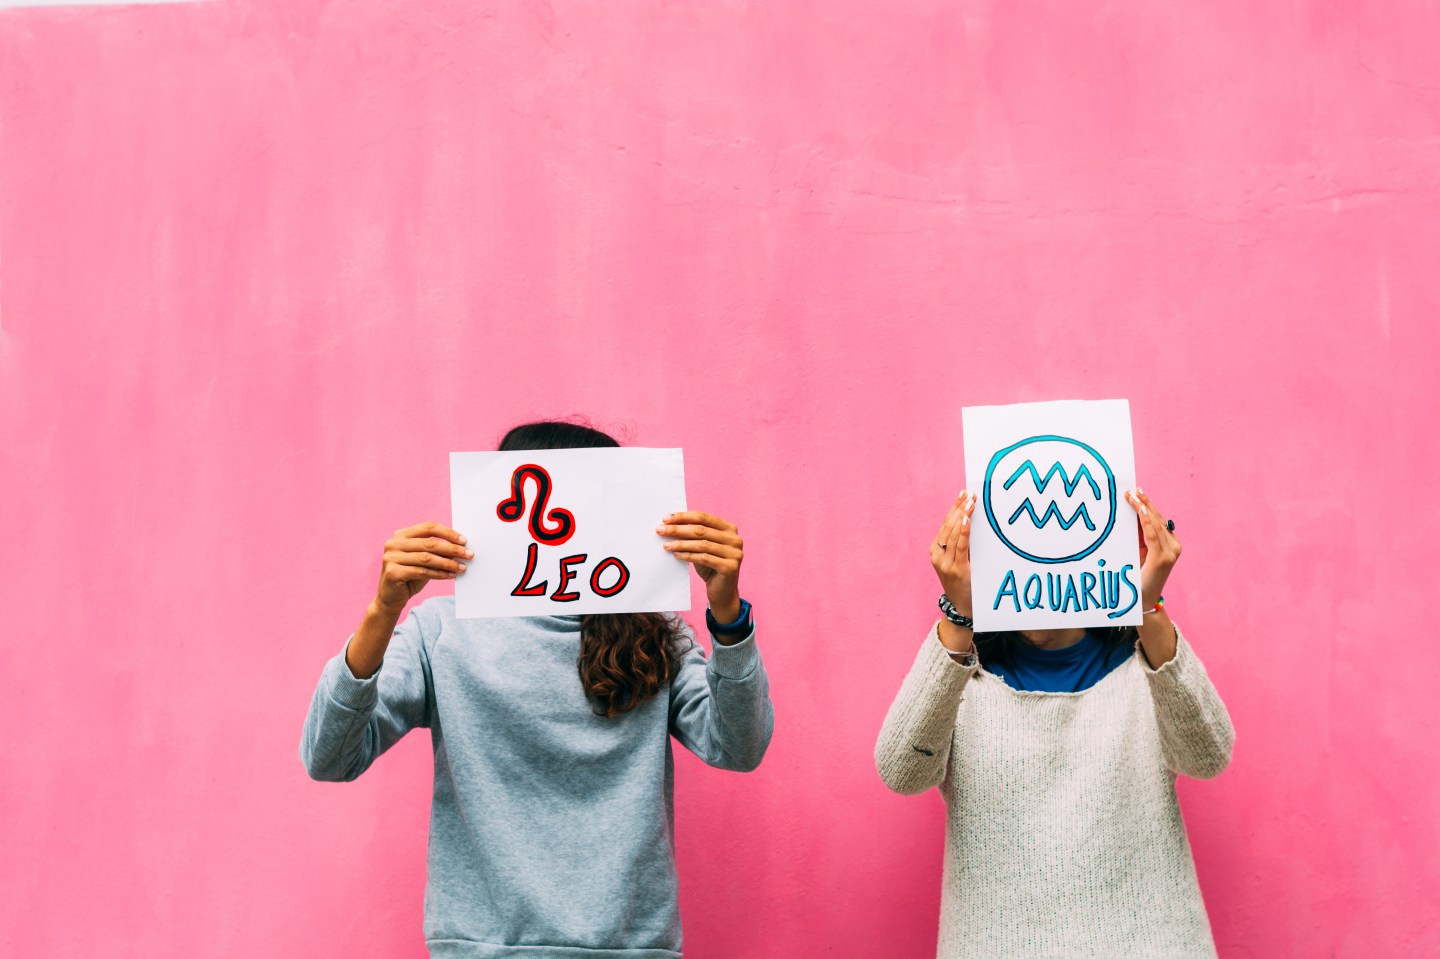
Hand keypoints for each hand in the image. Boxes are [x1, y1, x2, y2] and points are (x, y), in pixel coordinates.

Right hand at [376, 522, 471, 611]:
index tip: (464, 541)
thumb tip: (460, 548)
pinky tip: (451, 575)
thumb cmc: (410, 577)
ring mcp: (391, 557)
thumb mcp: (424, 561)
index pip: (428, 528)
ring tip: (463, 567)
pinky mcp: (393, 572)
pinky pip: (422, 572)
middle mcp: (394, 543)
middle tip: (469, 554)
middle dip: (452, 548)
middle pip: (429, 542)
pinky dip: (439, 574)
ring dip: (448, 563)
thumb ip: (437, 552)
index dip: (448, 533)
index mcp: (401, 535)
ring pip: (427, 558)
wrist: (390, 599)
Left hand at [658, 511, 743, 621]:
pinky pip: (704, 558)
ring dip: (681, 543)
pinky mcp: (730, 567)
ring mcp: (734, 553)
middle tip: (660, 530)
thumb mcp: (702, 546)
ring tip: (666, 545)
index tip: (665, 519)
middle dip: (678, 529)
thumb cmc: (710, 566)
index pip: (703, 517)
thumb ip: (693, 534)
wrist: (723, 591)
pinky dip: (688, 555)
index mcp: (729, 528)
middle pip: (701, 530)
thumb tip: (669, 524)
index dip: (683, 517)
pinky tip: (676, 555)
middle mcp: (735, 539)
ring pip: (702, 544)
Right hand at [930, 492, 977, 614]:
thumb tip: (974, 520)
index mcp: (935, 551)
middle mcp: (937, 555)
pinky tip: (967, 520)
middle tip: (970, 494)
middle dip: (959, 508)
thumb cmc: (964, 581)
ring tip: (971, 502)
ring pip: (953, 534)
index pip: (945, 524)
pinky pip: (960, 547)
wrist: (963, 607)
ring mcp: (944, 563)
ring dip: (963, 516)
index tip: (964, 494)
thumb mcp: (959, 560)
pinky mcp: (956, 570)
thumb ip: (962, 544)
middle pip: (948, 526)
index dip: (954, 508)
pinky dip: (963, 532)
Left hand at [1124, 489, 1180, 608]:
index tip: (1137, 492)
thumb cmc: (1138, 575)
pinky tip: (1141, 509)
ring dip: (1143, 507)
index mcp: (1170, 544)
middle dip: (1145, 503)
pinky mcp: (1162, 558)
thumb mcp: (1139, 551)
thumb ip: (1139, 535)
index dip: (1148, 505)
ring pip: (1156, 524)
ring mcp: (1170, 552)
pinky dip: (1147, 521)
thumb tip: (1131, 514)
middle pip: (1158, 519)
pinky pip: (1153, 534)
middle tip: (1132, 490)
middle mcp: (1174, 546)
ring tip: (1132, 495)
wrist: (1142, 600)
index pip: (1158, 520)